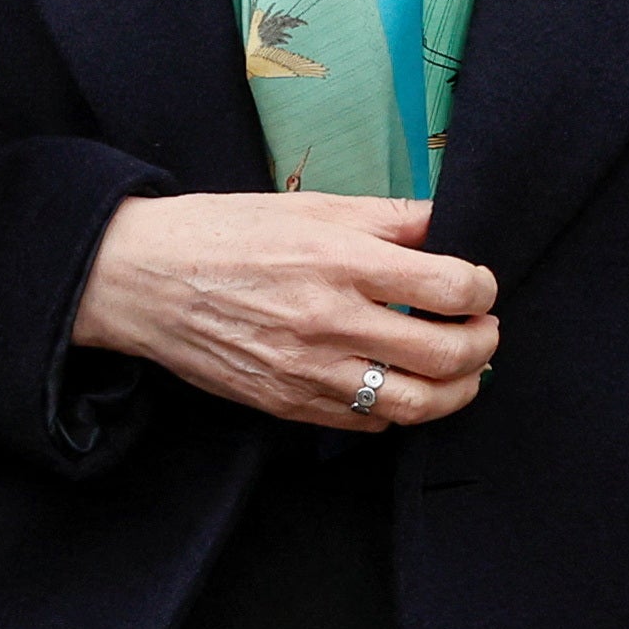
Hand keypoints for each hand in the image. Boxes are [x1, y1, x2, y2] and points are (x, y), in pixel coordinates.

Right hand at [68, 192, 497, 431]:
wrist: (142, 279)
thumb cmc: (223, 231)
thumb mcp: (308, 205)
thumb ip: (385, 218)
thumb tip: (444, 224)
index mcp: (341, 260)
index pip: (450, 286)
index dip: (482, 287)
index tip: (480, 284)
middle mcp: (331, 321)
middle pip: (446, 354)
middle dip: (484, 343)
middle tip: (486, 329)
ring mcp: (310, 372)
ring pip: (415, 405)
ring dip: (458, 391)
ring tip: (464, 371)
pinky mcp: (288, 405)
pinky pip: (366, 424)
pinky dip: (399, 411)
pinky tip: (403, 387)